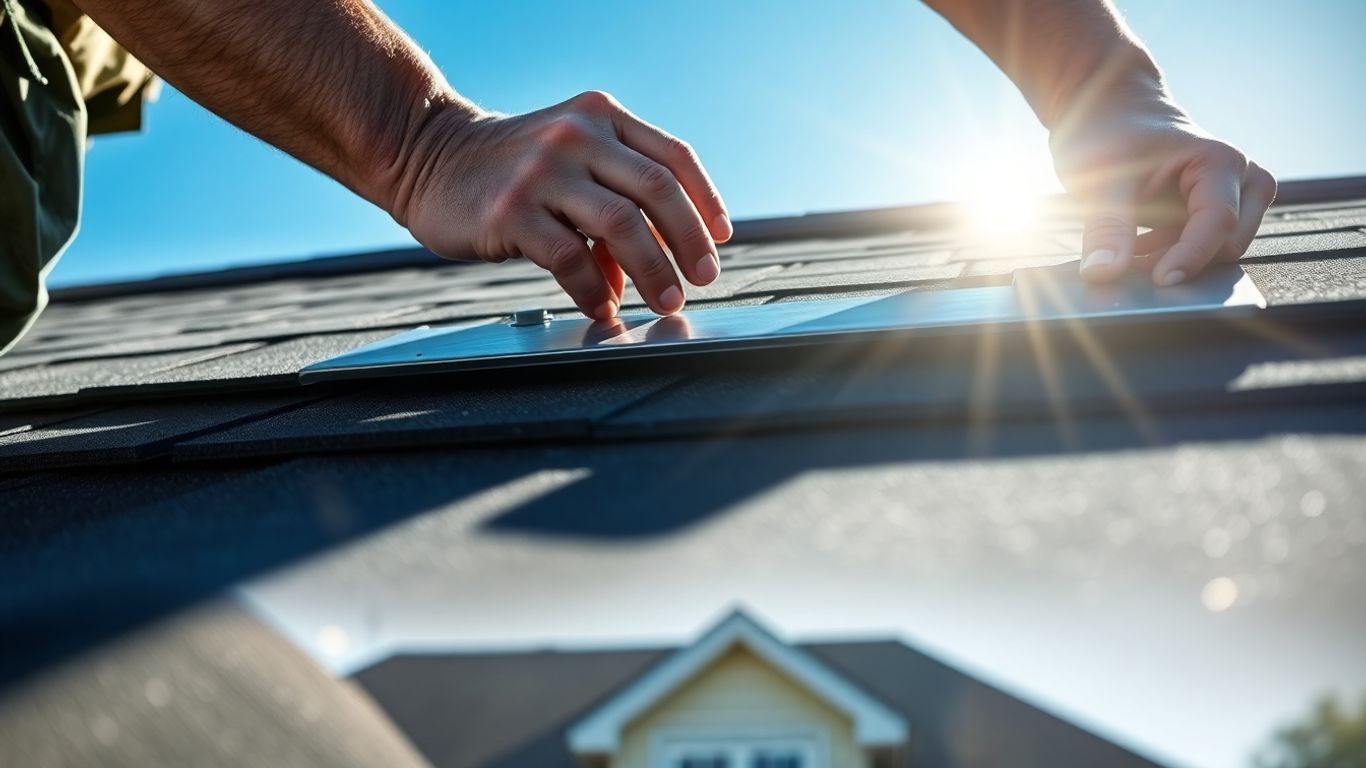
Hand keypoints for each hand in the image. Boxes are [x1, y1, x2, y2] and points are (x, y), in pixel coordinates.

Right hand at [391, 91, 730, 318]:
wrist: (427, 156)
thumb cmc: (508, 167)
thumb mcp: (568, 162)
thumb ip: (612, 202)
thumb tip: (647, 273)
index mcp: (600, 115)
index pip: (673, 156)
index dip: (706, 201)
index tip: (721, 238)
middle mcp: (576, 135)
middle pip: (657, 190)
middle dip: (688, 242)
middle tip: (701, 280)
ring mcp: (543, 171)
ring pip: (621, 225)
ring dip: (653, 271)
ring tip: (665, 301)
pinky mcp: (511, 211)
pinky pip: (571, 259)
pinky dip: (595, 290)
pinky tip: (603, 307)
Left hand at [1048, 90, 1276, 285]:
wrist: (1110, 113)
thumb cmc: (1109, 134)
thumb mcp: (1100, 181)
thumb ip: (1106, 229)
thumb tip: (1102, 272)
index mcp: (1220, 162)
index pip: (1218, 222)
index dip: (1190, 256)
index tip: (1160, 281)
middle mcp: (1239, 179)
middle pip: (1229, 243)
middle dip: (1186, 261)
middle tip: (1134, 263)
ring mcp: (1230, 197)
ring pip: (1218, 251)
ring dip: (1176, 259)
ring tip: (1128, 251)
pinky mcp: (1211, 212)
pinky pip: (1201, 250)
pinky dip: (1170, 256)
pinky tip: (1134, 250)